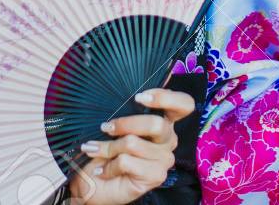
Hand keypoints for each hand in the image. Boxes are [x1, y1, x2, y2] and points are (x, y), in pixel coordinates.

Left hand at [67, 88, 194, 204]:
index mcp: (164, 121)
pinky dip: (109, 165)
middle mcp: (168, 139)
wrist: (94, 183)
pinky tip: (103, 170)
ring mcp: (164, 159)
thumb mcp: (116, 126)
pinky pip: (127, 162)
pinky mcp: (156, 176)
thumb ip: (126, 111)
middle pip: (157, 124)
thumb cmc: (106, 151)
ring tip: (96, 151)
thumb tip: (127, 95)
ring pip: (134, 143)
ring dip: (108, 147)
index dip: (166, 97)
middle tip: (105, 127)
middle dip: (125, 124)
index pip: (184, 104)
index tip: (139, 97)